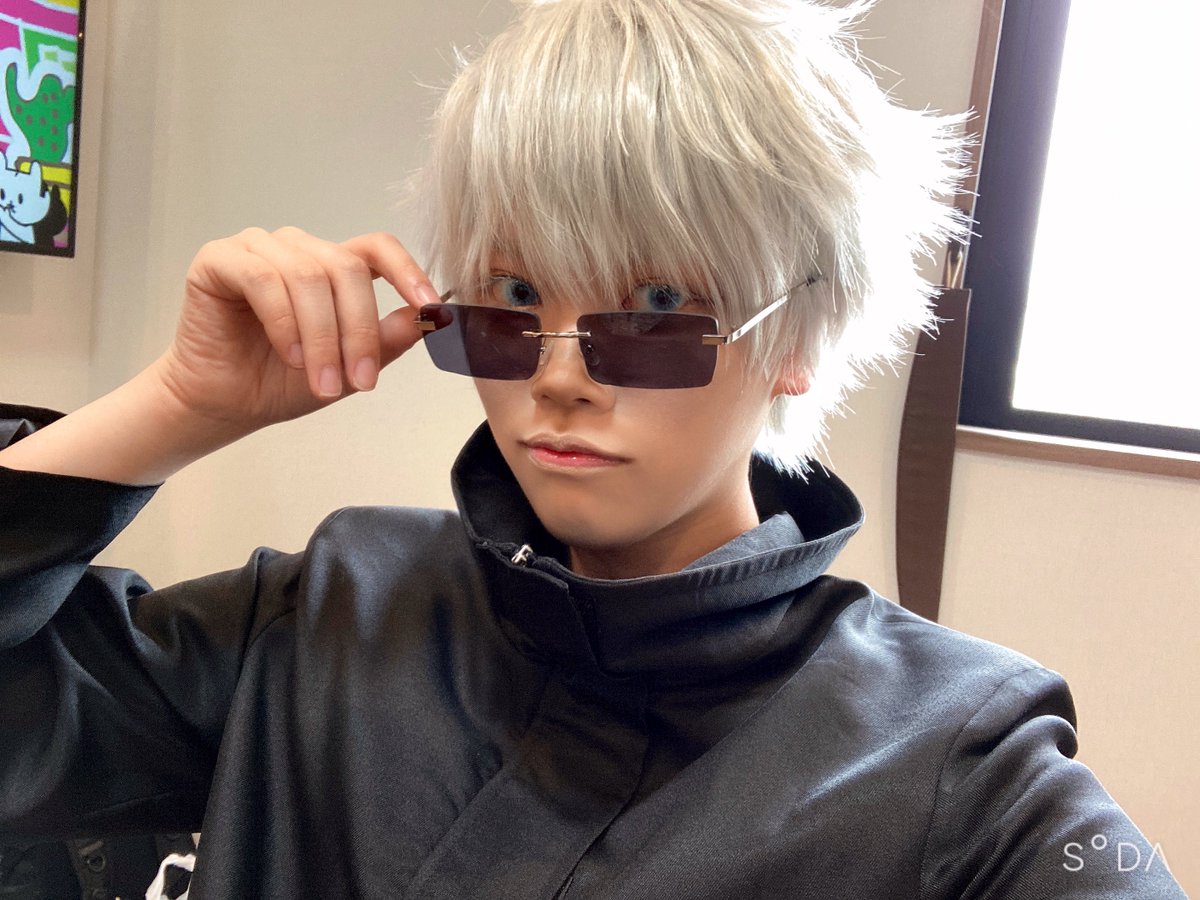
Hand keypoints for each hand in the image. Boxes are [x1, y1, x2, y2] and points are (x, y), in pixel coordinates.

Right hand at [153, 227, 436, 431]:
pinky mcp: (219, 260)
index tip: (429, 307)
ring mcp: (257, 249)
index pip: (378, 248)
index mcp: (332, 266)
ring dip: (322, 337)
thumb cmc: (282, 382)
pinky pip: (262, 279)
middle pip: (347, 268)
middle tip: (360, 382)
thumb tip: (433, 318)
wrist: (226, 404)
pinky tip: (289, 355)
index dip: (407, 272)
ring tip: (323, 382)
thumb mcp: (350, 367)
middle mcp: (297, 250)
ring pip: (308, 277)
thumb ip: (388, 339)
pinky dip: (284, 321)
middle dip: (359, 331)